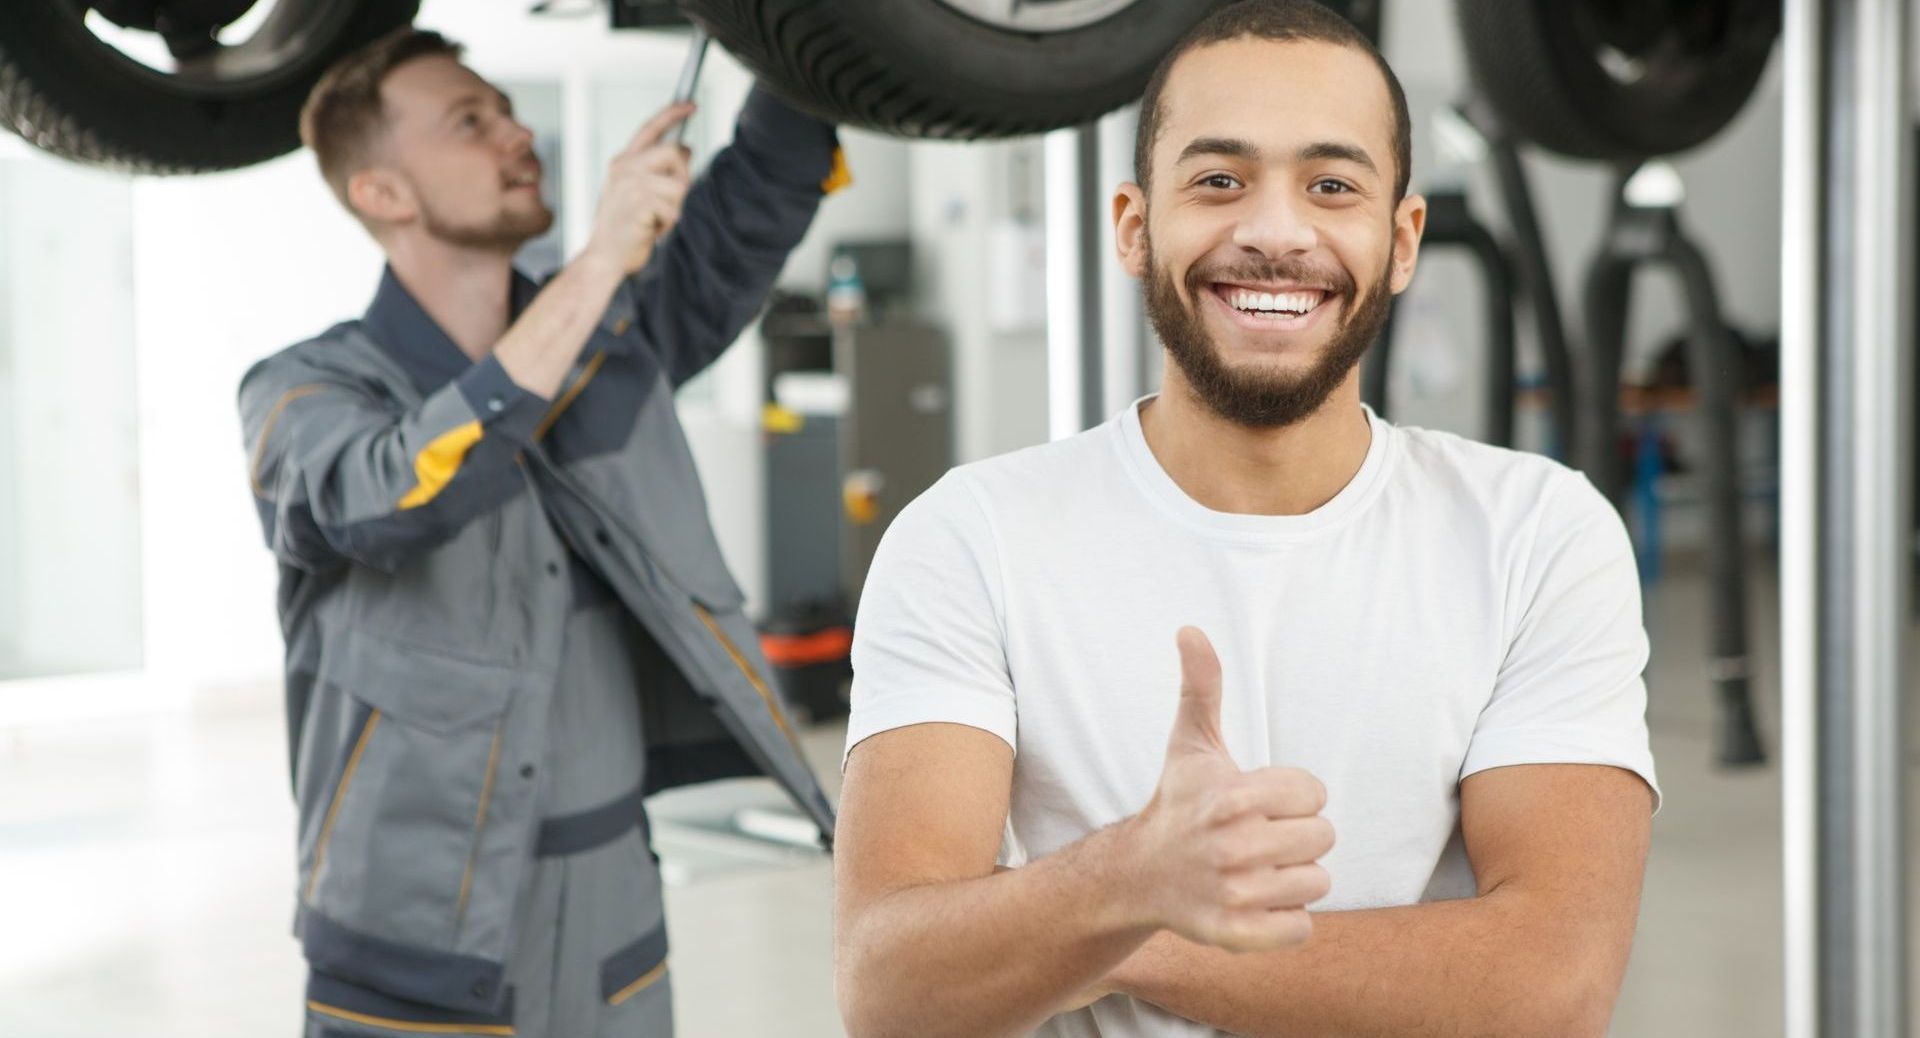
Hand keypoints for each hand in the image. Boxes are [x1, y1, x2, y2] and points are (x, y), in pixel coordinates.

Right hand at [583, 101, 695, 274]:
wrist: (603, 256)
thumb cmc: (623, 227)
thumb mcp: (635, 191)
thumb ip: (655, 171)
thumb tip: (686, 150)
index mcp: (623, 161)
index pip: (650, 128)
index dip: (672, 113)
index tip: (691, 105)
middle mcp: (625, 168)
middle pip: (674, 152)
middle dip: (684, 176)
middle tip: (673, 199)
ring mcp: (631, 185)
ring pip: (679, 186)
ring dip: (675, 208)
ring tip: (656, 219)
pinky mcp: (640, 204)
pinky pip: (674, 210)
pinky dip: (668, 225)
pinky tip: (651, 230)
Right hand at [1122, 627, 1333, 952]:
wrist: (1137, 875)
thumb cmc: (1177, 803)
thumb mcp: (1191, 743)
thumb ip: (1201, 685)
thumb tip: (1190, 629)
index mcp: (1233, 798)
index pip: (1315, 795)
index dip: (1293, 797)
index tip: (1259, 802)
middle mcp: (1234, 848)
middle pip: (1322, 839)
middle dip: (1295, 836)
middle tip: (1256, 838)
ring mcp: (1235, 894)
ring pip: (1316, 883)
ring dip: (1292, 877)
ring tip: (1254, 869)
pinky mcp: (1236, 934)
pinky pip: (1301, 927)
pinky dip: (1286, 919)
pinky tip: (1255, 901)